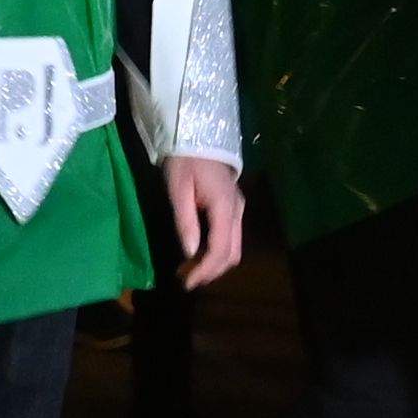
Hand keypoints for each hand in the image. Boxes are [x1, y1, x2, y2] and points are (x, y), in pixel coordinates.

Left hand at [165, 154, 244, 289]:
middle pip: (232, 254)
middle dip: (210, 271)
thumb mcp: (178, 189)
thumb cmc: (185, 159)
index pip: (220, 249)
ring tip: (188, 270)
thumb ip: (185, 222)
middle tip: (184, 279)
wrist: (198, 135)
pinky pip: (230, 238)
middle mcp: (238, 211)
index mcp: (225, 207)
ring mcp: (239, 209)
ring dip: (213, 263)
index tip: (187, 282)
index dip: (205, 270)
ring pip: (233, 248)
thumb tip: (189, 253)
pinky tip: (196, 254)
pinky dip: (216, 252)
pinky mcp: (234, 208)